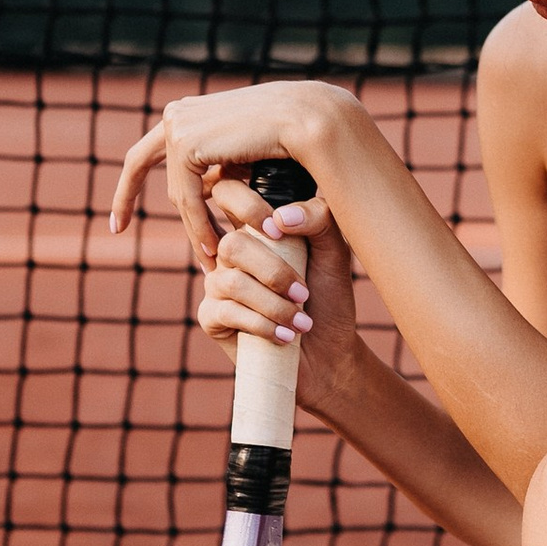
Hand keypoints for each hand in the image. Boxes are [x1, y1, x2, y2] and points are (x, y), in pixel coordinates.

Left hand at [107, 80, 353, 269]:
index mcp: (188, 111)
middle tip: (131, 236)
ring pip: (177, 193)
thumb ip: (220, 168)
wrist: (310, 119)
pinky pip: (187, 197)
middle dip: (140, 205)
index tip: (116, 223)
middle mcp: (177, 113)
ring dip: (193, 229)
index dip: (127, 188)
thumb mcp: (244, 157)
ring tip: (209, 259)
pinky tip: (212, 248)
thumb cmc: (290, 138)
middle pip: (150, 170)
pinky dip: (199, 225)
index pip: (145, 153)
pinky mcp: (187, 142)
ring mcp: (179, 125)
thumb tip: (205, 190)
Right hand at [194, 178, 370, 409]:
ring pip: (231, 281)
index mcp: (254, 227)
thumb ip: (319, 219)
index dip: (247, 205)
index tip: (280, 230)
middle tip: (303, 294)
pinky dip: (262, 325)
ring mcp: (217, 283)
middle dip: (274, 272)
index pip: (228, 192)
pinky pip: (226, 312)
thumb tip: (281, 217)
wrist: (329, 353)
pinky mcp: (211, 317)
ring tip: (301, 321)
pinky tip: (285, 335)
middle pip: (232, 244)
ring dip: (274, 305)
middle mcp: (231, 252)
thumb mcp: (335, 252)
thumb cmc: (329, 298)